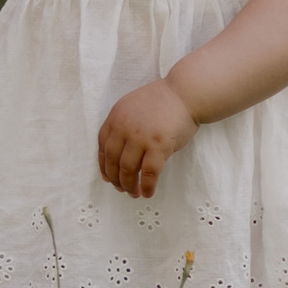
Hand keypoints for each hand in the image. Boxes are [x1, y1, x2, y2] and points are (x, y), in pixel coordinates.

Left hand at [97, 80, 197, 198]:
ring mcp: (141, 138)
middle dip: (115, 178)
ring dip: (128, 185)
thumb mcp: (132, 107)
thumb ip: (123, 126)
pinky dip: (147, 186)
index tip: (106, 177)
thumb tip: (121, 152)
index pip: (102, 146)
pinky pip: (149, 173)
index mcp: (115, 118)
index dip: (103, 164)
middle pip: (112, 160)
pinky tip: (147, 193)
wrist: (185, 94)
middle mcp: (124, 128)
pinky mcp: (159, 146)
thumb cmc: (162, 101)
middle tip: (120, 189)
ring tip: (133, 193)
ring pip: (128, 169)